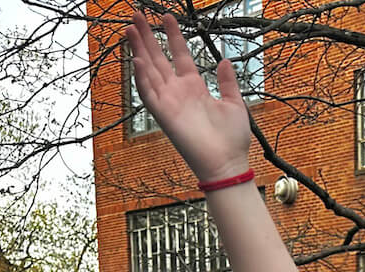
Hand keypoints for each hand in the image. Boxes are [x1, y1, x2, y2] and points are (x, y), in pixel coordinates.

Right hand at [125, 11, 251, 184]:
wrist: (228, 164)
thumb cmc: (233, 139)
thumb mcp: (234, 104)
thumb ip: (228, 82)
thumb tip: (225, 60)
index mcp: (194, 87)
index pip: (180, 54)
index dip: (172, 35)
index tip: (166, 16)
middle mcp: (178, 92)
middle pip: (158, 58)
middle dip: (147, 36)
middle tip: (136, 14)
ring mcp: (170, 102)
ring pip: (149, 71)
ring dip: (139, 50)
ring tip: (131, 28)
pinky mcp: (164, 116)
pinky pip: (149, 95)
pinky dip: (142, 79)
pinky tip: (137, 60)